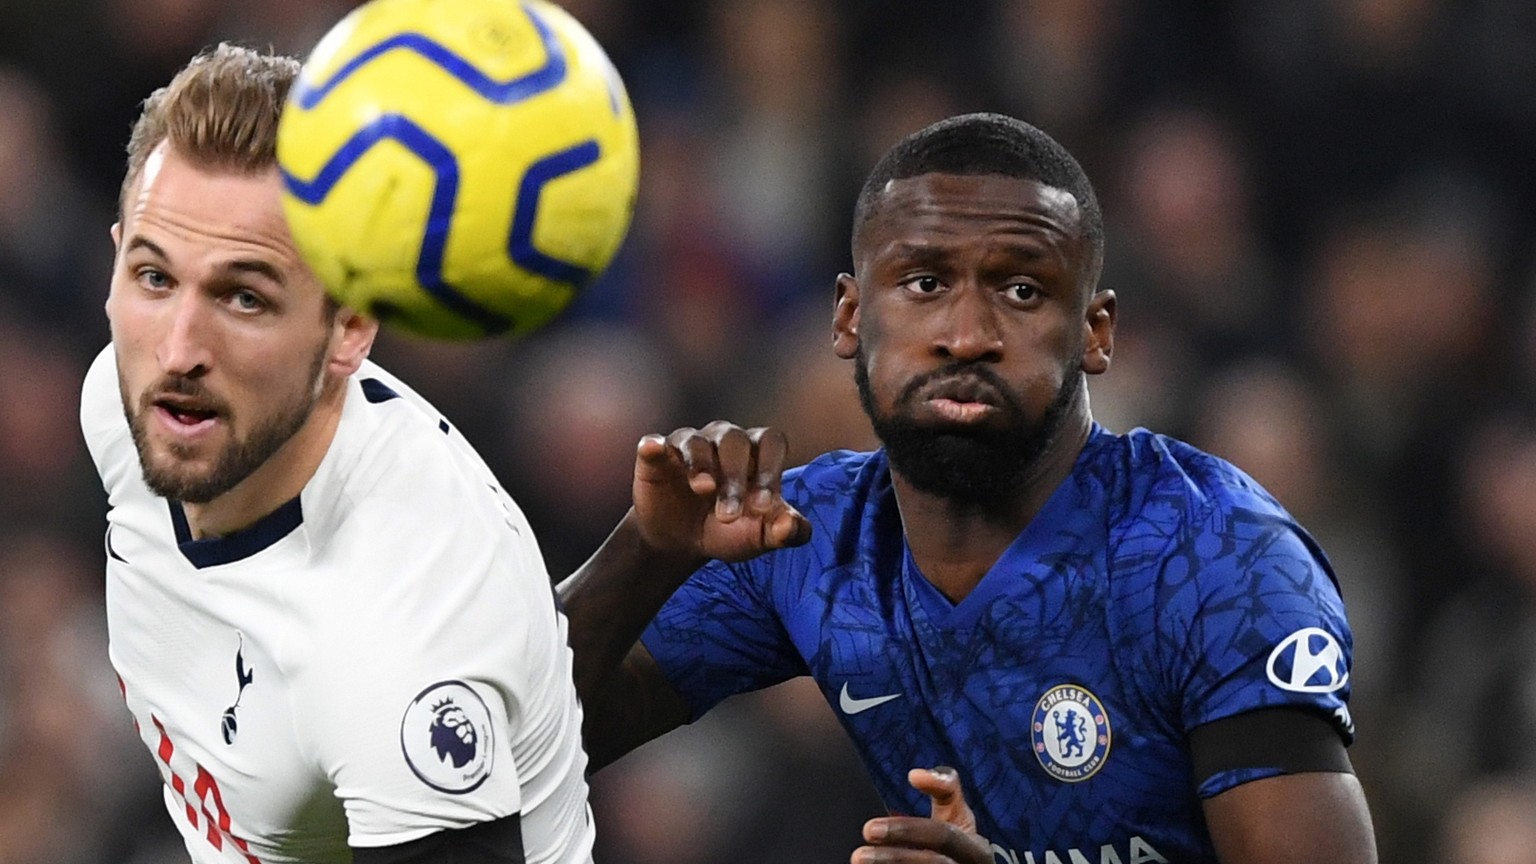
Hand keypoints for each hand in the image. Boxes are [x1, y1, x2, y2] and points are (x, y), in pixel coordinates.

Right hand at [631, 421, 811, 562]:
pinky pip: (654, 443)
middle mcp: (724, 440)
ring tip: (703, 489)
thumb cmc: (728, 530)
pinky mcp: (656, 456)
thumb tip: (791, 527)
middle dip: (735, 477)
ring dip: (701, 464)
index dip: (770, 470)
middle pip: (734, 441)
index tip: (763, 507)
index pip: (770, 442)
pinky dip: (654, 445)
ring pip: (697, 441)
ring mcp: (689, 445)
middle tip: (729, 514)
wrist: (682, 542)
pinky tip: (654, 449)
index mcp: (756, 452)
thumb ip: (785, 532)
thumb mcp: (759, 536)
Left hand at [852, 767, 992, 863]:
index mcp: (976, 849)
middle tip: (858, 854)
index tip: (868, 829)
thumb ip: (943, 786)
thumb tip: (915, 774)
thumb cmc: (954, 841)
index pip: (943, 836)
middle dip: (895, 858)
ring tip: (859, 862)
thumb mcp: (957, 812)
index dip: (907, 831)